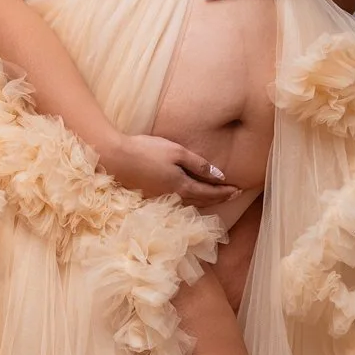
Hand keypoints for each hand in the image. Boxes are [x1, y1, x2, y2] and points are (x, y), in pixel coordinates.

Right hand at [101, 133, 241, 208]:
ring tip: (216, 197)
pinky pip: (179, 202)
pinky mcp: (152, 196)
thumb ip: (198, 164)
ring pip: (191, 203)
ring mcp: (162, 198)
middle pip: (203, 201)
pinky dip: (191, 200)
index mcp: (182, 186)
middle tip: (233, 194)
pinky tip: (190, 195)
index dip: (226, 192)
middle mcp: (174, 197)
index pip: (211, 193)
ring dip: (206, 201)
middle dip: (220, 198)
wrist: (115, 159)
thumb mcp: (176, 152)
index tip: (239, 189)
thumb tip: (219, 176)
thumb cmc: (146, 151)